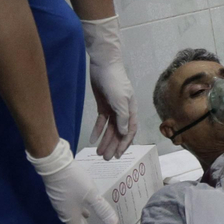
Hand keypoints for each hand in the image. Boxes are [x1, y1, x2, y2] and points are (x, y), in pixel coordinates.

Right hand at [27, 138, 118, 223]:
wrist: (53, 164)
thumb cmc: (72, 181)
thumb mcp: (91, 195)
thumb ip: (102, 209)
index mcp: (71, 217)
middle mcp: (65, 213)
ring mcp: (62, 204)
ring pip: (75, 219)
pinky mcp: (62, 195)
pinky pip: (73, 210)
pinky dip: (80, 214)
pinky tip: (84, 211)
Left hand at [82, 15, 135, 159]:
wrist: (104, 65)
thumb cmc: (114, 81)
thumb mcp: (120, 100)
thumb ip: (123, 117)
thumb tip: (125, 133)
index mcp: (131, 110)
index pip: (130, 131)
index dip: (124, 143)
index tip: (118, 155)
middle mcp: (123, 111)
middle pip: (119, 132)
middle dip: (113, 145)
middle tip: (106, 158)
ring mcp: (113, 109)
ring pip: (109, 129)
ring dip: (105, 141)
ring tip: (98, 153)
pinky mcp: (103, 106)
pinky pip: (101, 121)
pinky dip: (97, 130)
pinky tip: (93, 140)